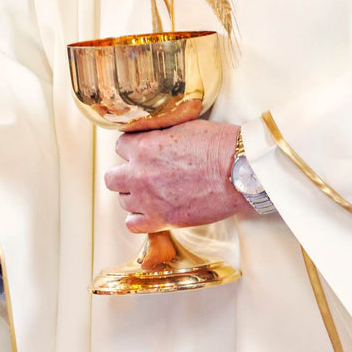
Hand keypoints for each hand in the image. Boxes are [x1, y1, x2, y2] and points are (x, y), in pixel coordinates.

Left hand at [104, 120, 254, 233]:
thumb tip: (155, 137)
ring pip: (123, 202)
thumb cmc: (220, 146)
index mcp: (144, 147)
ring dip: (134, 197)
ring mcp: (148, 199)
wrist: (239, 172)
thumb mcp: (184, 127)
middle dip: (125, 175)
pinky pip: (133, 225)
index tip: (142, 152)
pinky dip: (139, 219)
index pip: (120, 146)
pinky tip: (152, 212)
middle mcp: (140, 174)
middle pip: (112, 178)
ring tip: (153, 193)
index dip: (133, 149)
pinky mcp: (161, 220)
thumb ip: (161, 134)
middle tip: (142, 174)